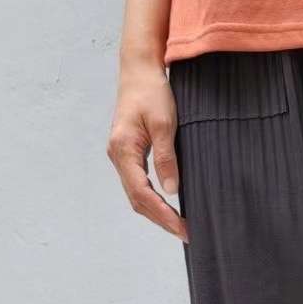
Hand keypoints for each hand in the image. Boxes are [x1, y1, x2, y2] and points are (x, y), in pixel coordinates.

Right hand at [106, 57, 187, 241]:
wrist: (139, 70)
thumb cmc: (152, 91)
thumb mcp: (165, 123)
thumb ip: (167, 157)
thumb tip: (171, 190)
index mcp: (124, 149)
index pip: (142, 192)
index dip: (162, 214)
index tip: (181, 228)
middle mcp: (118, 156)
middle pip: (137, 199)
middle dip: (160, 219)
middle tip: (185, 233)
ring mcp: (121, 155)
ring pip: (136, 194)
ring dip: (156, 212)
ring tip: (178, 226)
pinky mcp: (128, 153)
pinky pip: (138, 184)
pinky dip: (152, 199)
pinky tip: (167, 207)